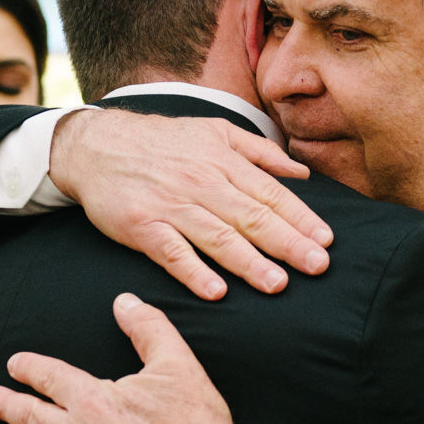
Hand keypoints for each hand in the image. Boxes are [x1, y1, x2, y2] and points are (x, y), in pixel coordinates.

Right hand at [49, 108, 330, 300]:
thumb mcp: (215, 132)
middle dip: (287, 243)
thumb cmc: (162, 142)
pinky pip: (172, 253)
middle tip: (317, 266)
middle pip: (251, 217)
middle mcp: (202, 183)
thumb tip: (302, 173)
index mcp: (223, 162)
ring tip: (277, 284)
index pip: (269, 193)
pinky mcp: (142, 227)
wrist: (96, 145)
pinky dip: (193, 272)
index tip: (326, 241)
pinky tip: (216, 292)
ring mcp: (171, 207)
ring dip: (248, 262)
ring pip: (217, 237)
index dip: (300, 218)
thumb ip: (260, 152)